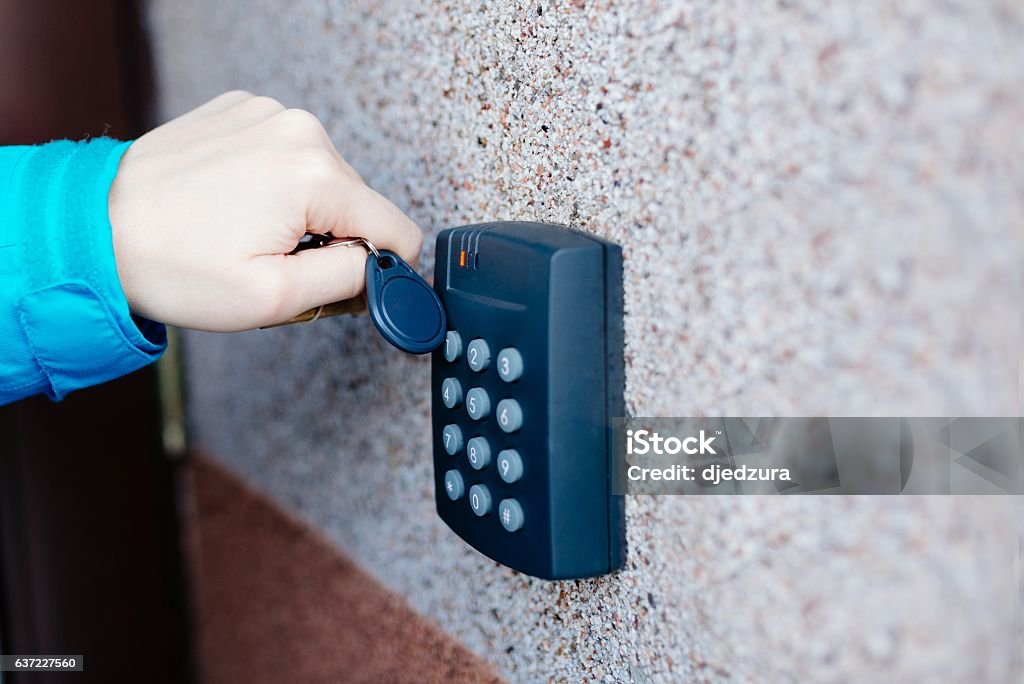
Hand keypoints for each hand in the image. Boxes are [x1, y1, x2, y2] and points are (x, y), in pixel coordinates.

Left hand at [107, 90, 422, 331]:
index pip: (397, 230)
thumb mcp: (273, 298)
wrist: (96, 228)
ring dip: (302, 213)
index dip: (379, 268)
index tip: (340, 285)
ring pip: (324, 181)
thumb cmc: (173, 265)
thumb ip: (351, 280)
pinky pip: (288, 156)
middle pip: (358, 204)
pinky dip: (273, 185)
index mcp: (315, 174)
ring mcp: (268, 113)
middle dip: (331, 241)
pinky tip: (233, 203)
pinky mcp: (242, 110)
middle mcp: (300, 130)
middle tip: (274, 262)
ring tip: (246, 232)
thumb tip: (388, 266)